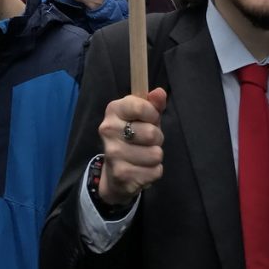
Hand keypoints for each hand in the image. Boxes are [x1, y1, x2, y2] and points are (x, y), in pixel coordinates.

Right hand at [97, 88, 166, 206]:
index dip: (153, 114)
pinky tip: (142, 169)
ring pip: (156, 154)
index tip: (151, 119)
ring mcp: (113, 153)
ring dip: (156, 156)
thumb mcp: (144, 117)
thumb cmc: (134, 136)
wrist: (115, 173)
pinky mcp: (121, 175)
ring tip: (145, 156)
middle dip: (157, 138)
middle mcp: (109, 130)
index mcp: (113, 110)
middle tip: (147, 142)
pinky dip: (154, 171)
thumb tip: (160, 93)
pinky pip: (155, 171)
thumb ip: (154, 104)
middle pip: (152, 133)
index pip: (141, 106)